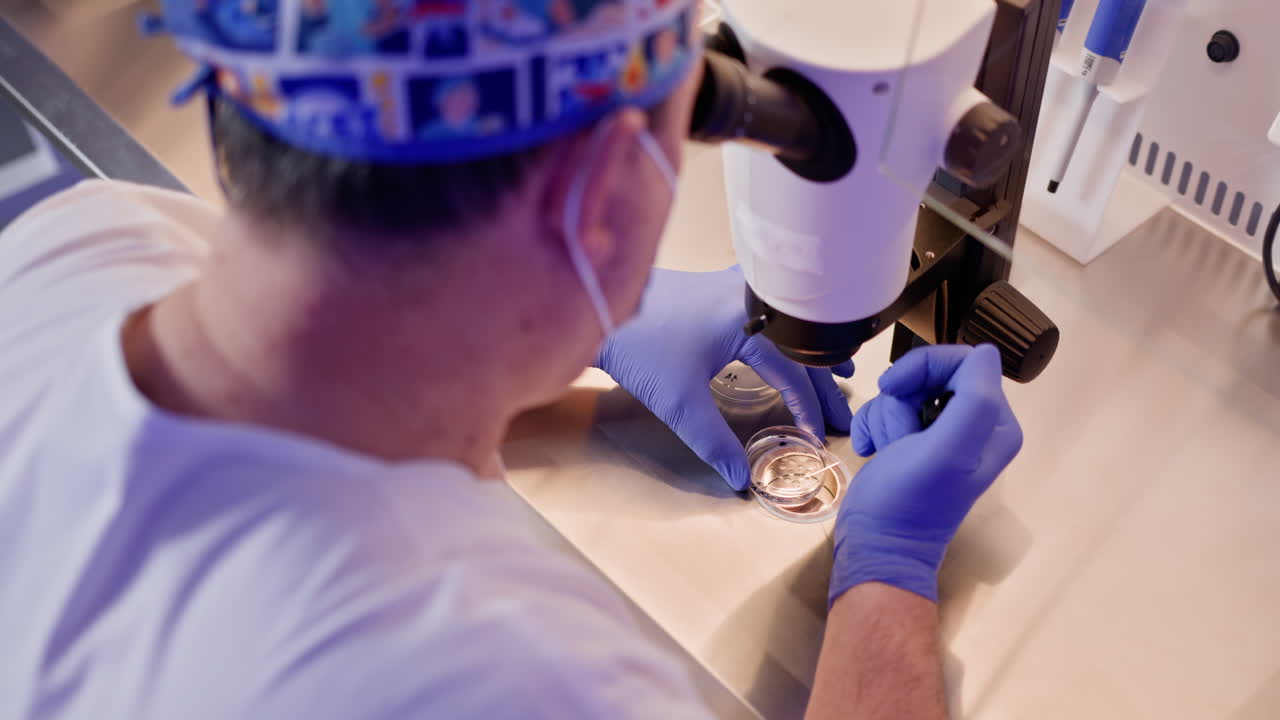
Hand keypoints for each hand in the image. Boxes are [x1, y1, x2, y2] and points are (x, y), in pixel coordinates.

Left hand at [595, 267, 853, 490]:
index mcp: (749, 321)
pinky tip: (789, 339)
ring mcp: (733, 287)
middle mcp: (749, 297)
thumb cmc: (637, 346)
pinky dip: (788, 333)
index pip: (793, 373)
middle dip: (824, 386)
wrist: (597, 304)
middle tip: (843, 417)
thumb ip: (715, 442)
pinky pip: (769, 311)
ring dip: (811, 354)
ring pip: (788, 327)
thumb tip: (741, 478)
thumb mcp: (680, 403)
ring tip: (840, 374)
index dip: (808, 410)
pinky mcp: (716, 287)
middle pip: (800, 348)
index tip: (818, 438)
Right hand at [830, 344, 1022, 604]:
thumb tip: (983, 351)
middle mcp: (974, 426)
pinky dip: (873, 427)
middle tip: (896, 434)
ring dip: (884, 416)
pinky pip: (888, 409)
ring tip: (885, 450)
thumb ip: (975, 400)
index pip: (966, 362)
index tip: (894, 388)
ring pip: (904, 391)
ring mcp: (940, 434)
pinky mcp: (910, 442)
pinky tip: (872, 451)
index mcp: (995, 425)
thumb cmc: (909, 502)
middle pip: (931, 373)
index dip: (926, 366)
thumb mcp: (947, 451)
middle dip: (902, 398)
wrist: (875, 547)